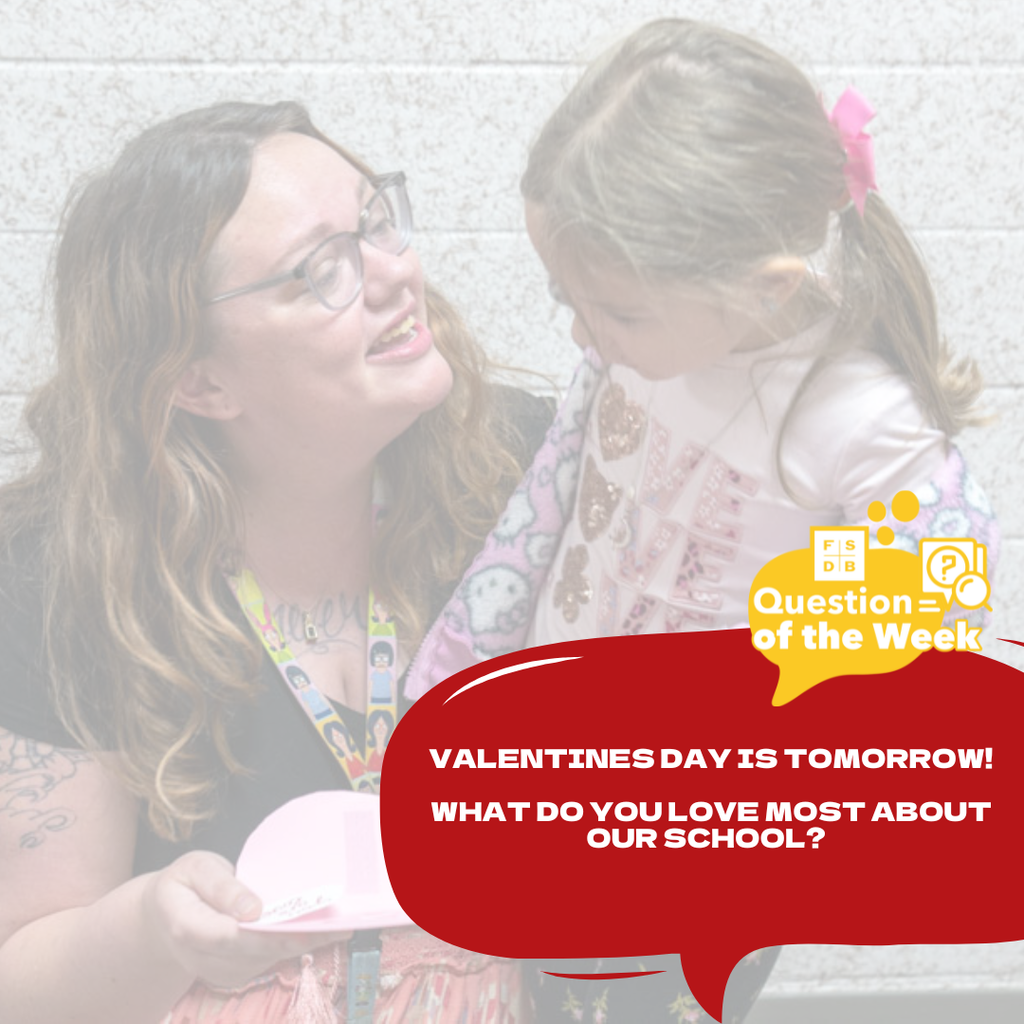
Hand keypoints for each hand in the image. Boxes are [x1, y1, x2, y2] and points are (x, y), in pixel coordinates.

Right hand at [142, 850, 350, 989]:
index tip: (302, 927)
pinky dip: (291, 948)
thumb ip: (221, 886)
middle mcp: (201, 957)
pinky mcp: (232, 973)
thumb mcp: (195, 868)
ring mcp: (216, 970)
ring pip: (263, 962)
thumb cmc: (183, 884)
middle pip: (253, 953)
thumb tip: (253, 909)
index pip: (229, 936)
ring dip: (300, 946)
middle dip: (297, 940)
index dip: (266, 935)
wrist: (162, 916)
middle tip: (339, 925)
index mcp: (187, 926)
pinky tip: (318, 932)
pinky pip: (265, 962)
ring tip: (338, 926)